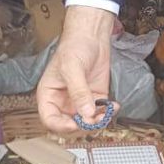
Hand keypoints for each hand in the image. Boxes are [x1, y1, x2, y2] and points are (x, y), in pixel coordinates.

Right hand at [35, 6, 116, 133]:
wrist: (91, 36)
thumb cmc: (74, 47)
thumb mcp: (72, 68)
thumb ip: (78, 92)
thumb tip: (86, 113)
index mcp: (49, 96)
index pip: (50, 120)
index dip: (61, 126)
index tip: (74, 125)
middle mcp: (63, 102)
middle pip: (69, 125)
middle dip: (83, 126)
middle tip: (93, 120)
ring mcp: (80, 101)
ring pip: (86, 122)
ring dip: (97, 122)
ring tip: (106, 112)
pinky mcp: (95, 98)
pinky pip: (100, 113)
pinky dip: (108, 113)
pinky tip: (113, 105)